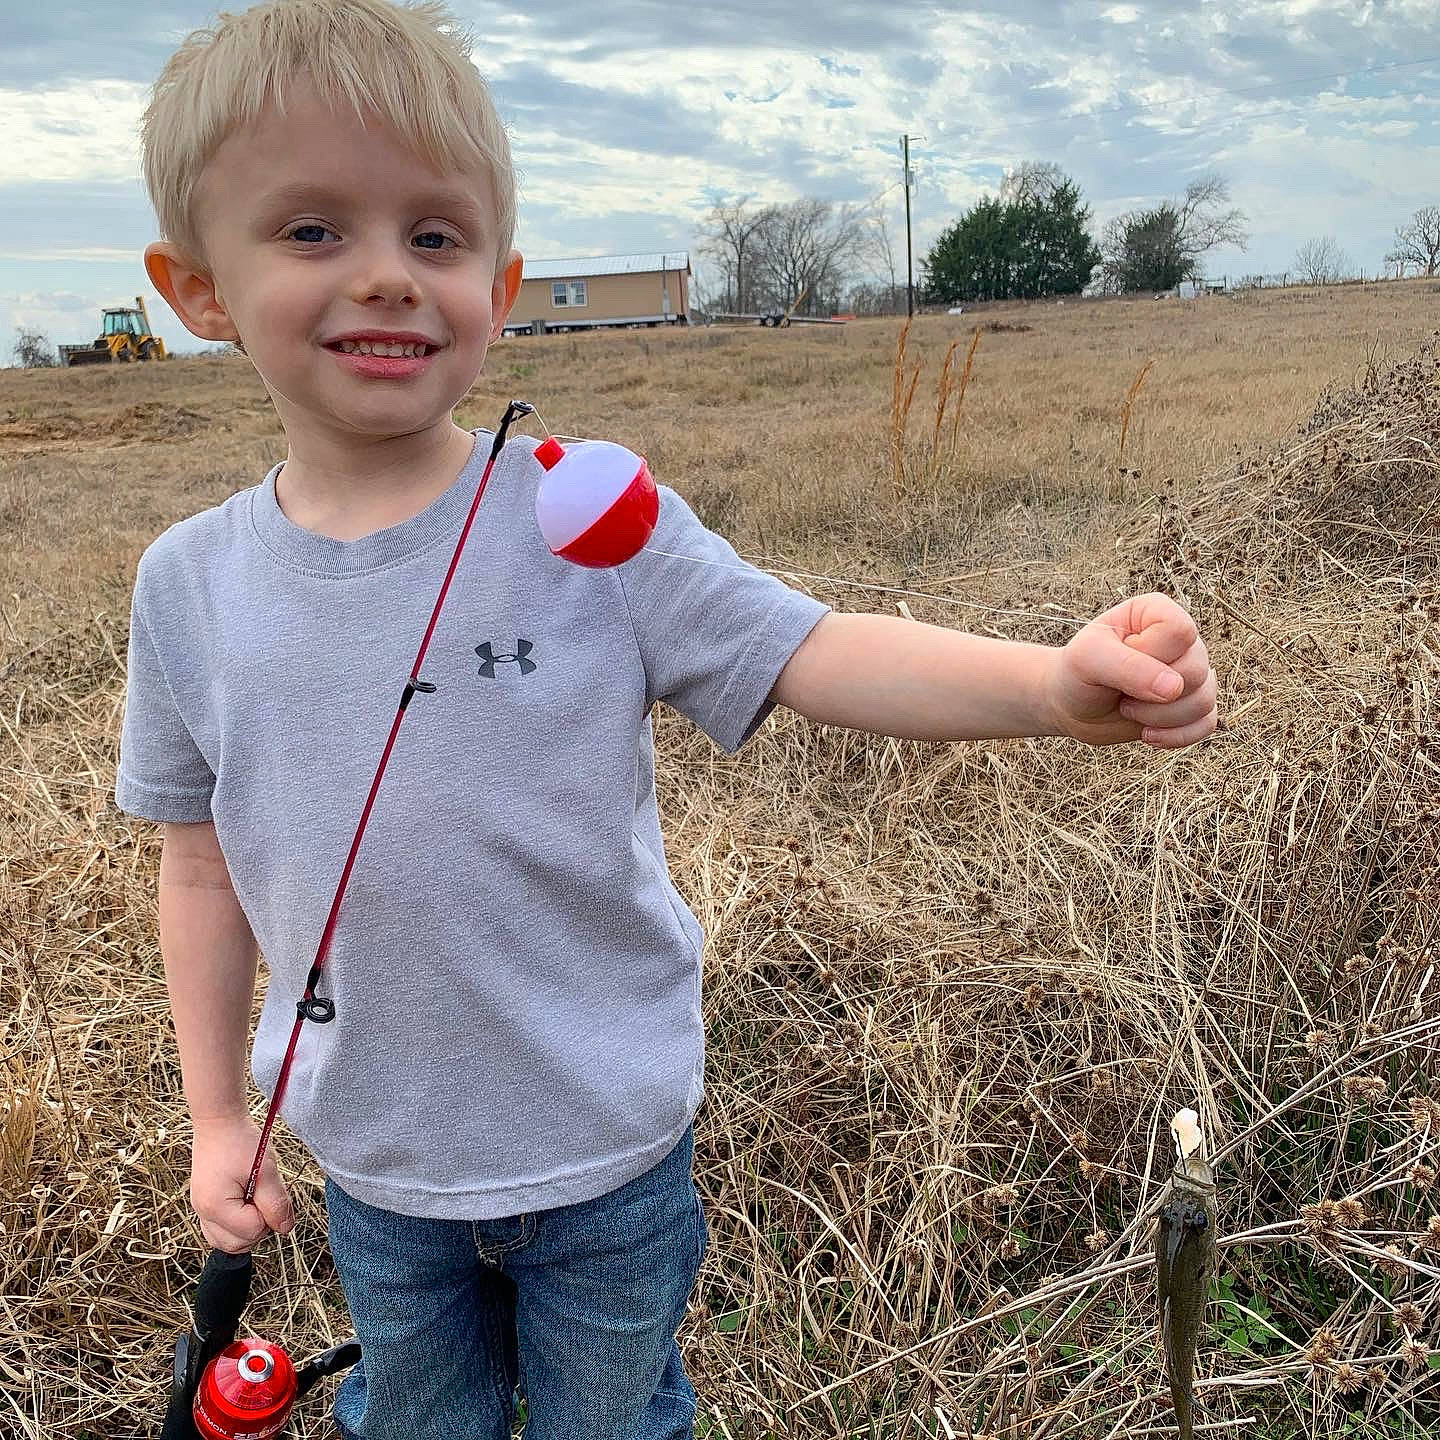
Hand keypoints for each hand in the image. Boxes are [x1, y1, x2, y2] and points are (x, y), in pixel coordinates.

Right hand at [191, 1114, 294, 1252]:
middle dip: (258, 1226)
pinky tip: (245, 1203)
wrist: (219, 1122)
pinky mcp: (203, 1205)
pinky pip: (219, 1231)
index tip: (268, 1190)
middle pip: (237, 1245)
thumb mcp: (266, 1170)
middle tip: (263, 1196)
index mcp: (215, 1206)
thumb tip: (286, 1229)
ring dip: (247, 1229)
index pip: (253, 1231)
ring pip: (227, 1242)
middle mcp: (202, 1213)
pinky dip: (235, 1225)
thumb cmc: (241, 1141)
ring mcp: (200, 1210)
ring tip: (254, 1199)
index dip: (268, 1215)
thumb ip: (277, 1203)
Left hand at [1044, 592, 1217, 748]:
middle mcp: (1182, 640)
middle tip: (1119, 692)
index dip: (1150, 654)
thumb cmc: (1077, 673)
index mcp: (1157, 612)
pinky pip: (1206, 724)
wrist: (1072, 706)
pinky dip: (1175, 736)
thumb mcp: (1088, 660)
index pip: (1180, 631)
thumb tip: (1175, 688)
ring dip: (1160, 717)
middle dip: (1151, 694)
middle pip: (1196, 670)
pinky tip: (1146, 733)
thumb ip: (1128, 667)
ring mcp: (1191, 672)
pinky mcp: (1193, 704)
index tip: (1118, 658)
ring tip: (1127, 709)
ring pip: (1203, 700)